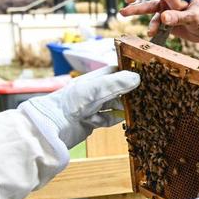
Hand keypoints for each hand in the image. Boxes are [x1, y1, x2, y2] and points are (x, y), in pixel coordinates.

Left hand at [22, 65, 139, 148]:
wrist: (53, 126)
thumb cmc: (70, 102)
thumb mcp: (95, 89)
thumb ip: (116, 83)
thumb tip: (138, 77)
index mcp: (95, 79)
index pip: (116, 72)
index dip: (130, 74)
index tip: (145, 77)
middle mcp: (95, 91)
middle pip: (119, 89)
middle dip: (130, 93)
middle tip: (146, 96)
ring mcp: (94, 106)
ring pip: (116, 105)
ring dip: (124, 108)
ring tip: (136, 109)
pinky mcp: (94, 120)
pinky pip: (110, 119)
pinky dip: (114, 119)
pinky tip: (116, 120)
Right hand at [120, 0, 198, 43]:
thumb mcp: (195, 18)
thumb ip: (179, 17)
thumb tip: (163, 18)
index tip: (177, 8)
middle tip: (126, 0)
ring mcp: (166, 7)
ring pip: (148, 7)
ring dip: (136, 11)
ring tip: (122, 13)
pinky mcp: (165, 18)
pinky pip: (155, 21)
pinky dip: (153, 27)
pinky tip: (151, 33)